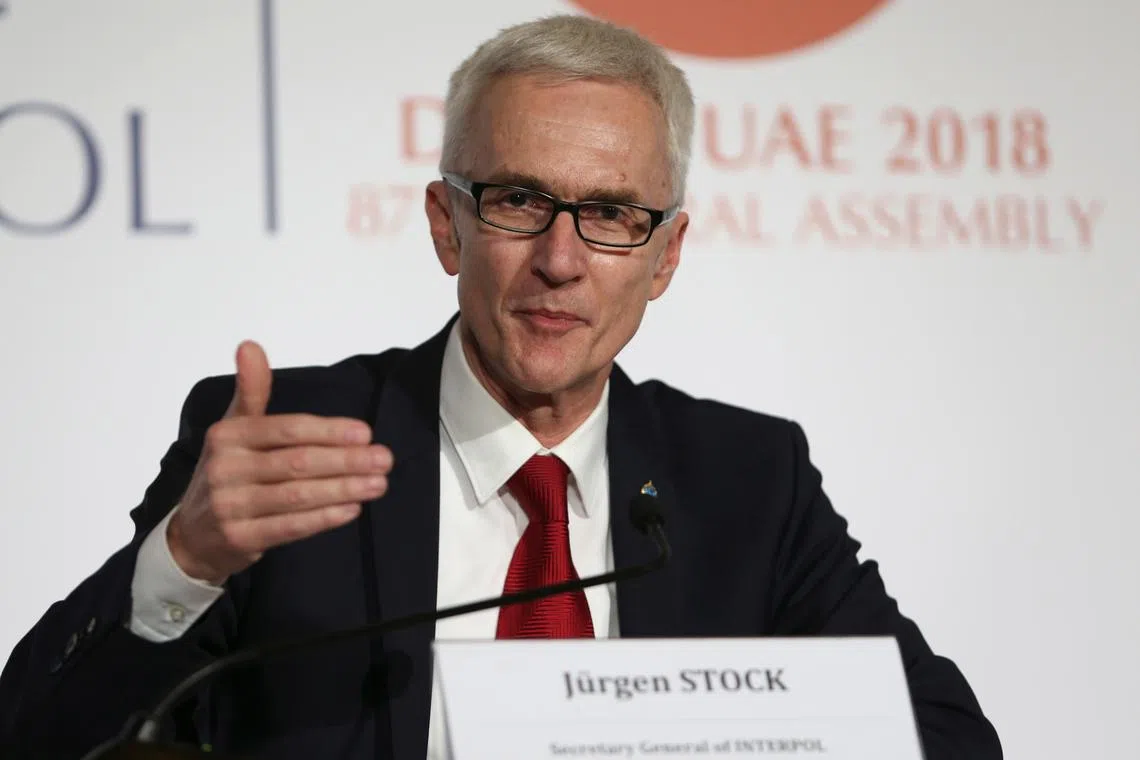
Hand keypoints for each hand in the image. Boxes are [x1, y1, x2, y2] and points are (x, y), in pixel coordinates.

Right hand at [167, 341, 391, 584]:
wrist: (192, 535)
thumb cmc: (227, 474)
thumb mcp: (233, 429)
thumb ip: (251, 390)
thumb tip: (250, 345)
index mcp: (228, 435)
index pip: (288, 429)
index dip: (329, 431)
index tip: (365, 433)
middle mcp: (226, 468)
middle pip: (297, 463)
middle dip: (346, 461)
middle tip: (384, 459)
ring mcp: (231, 506)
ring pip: (297, 495)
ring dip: (343, 489)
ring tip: (377, 484)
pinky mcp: (239, 539)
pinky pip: (290, 527)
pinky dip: (324, 518)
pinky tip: (352, 509)